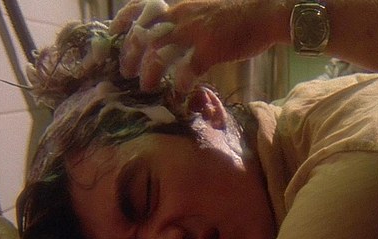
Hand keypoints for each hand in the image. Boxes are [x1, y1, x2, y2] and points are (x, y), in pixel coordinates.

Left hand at [110, 0, 281, 92]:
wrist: (264, 14)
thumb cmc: (236, 16)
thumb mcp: (202, 12)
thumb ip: (183, 22)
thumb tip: (168, 40)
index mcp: (178, 8)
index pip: (141, 9)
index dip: (123, 22)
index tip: (113, 36)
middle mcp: (181, 17)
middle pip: (144, 36)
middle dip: (130, 56)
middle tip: (126, 72)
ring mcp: (195, 32)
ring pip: (160, 54)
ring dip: (150, 73)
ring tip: (147, 88)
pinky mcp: (211, 48)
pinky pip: (188, 69)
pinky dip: (181, 83)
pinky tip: (181, 93)